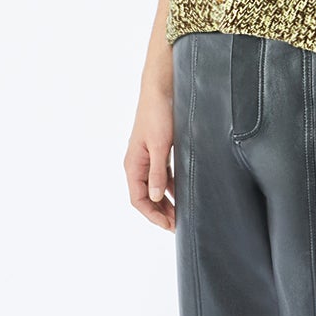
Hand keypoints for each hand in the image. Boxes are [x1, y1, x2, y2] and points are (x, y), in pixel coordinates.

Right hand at [125, 85, 175, 230]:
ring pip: (155, 188)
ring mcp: (148, 159)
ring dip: (166, 202)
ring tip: (181, 214)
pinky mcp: (159, 152)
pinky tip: (183, 194)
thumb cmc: (158, 114)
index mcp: (133, 165)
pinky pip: (163, 176)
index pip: (138, 199)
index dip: (152, 215)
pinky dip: (171, 187)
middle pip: (146, 197)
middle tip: (178, 225)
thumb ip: (157, 172)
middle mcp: (138, 164)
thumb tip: (154, 197)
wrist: (161, 90)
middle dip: (160, 212)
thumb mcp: (160, 146)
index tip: (169, 225)